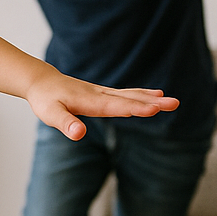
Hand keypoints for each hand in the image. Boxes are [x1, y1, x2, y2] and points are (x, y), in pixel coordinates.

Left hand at [25, 70, 178, 140]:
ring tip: (171, 101)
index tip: (155, 108)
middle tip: (175, 103)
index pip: (117, 106)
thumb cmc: (45, 99)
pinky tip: (154, 94)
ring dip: (151, 98)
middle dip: (153, 102)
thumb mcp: (50, 114)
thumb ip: (65, 124)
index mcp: (91, 101)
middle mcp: (100, 95)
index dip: (136, 108)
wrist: (41, 81)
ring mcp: (102, 92)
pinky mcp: (102, 93)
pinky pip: (126, 93)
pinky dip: (142, 94)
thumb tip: (79, 134)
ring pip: (131, 95)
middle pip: (130, 99)